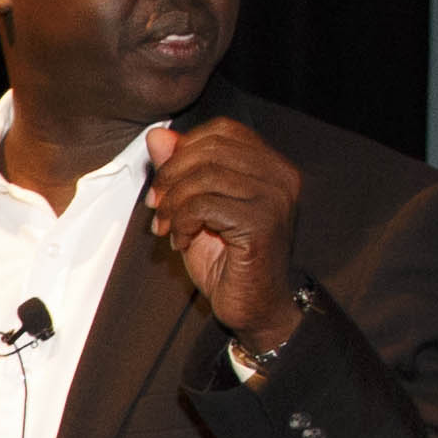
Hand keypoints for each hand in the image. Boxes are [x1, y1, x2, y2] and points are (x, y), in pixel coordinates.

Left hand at [142, 114, 304, 344]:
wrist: (253, 307)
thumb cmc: (227, 260)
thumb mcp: (195, 208)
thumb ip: (180, 170)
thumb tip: (157, 135)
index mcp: (271, 165)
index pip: (222, 130)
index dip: (183, 150)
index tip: (162, 184)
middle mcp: (280, 176)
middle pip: (210, 149)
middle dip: (171, 176)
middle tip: (156, 206)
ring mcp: (275, 199)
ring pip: (204, 177)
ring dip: (173, 203)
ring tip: (166, 227)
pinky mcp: (262, 224)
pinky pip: (204, 206)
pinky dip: (181, 223)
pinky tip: (181, 241)